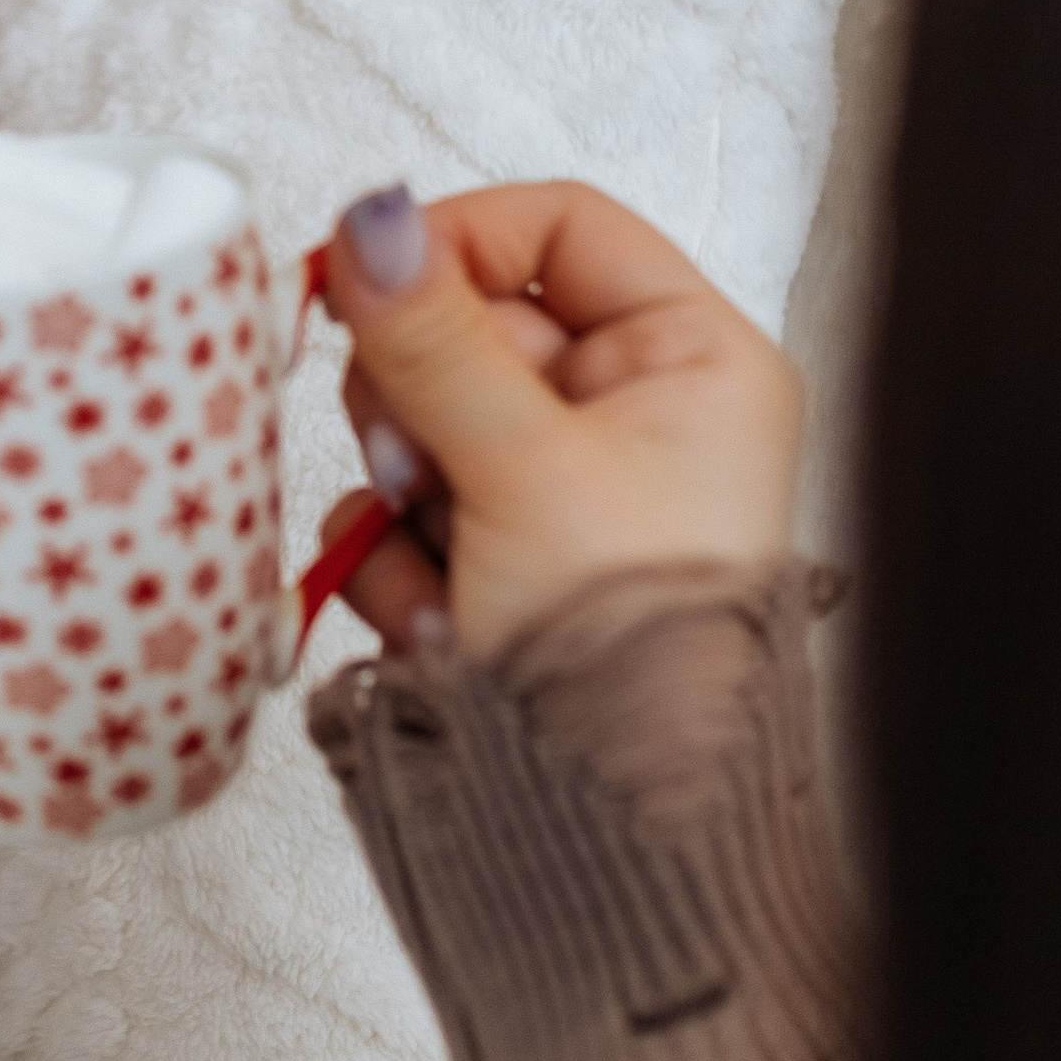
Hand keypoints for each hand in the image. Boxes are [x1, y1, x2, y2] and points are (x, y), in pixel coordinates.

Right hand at [324, 181, 800, 660]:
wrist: (618, 839)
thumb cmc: (634, 658)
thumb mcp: (523, 469)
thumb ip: (434, 339)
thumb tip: (371, 220)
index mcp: (691, 362)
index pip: (559, 227)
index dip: (456, 242)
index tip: (368, 281)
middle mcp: (634, 415)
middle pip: (469, 324)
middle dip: (416, 397)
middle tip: (420, 461)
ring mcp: (560, 492)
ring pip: (420, 422)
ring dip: (401, 493)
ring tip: (446, 565)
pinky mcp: (499, 563)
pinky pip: (405, 515)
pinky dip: (399, 565)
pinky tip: (442, 625)